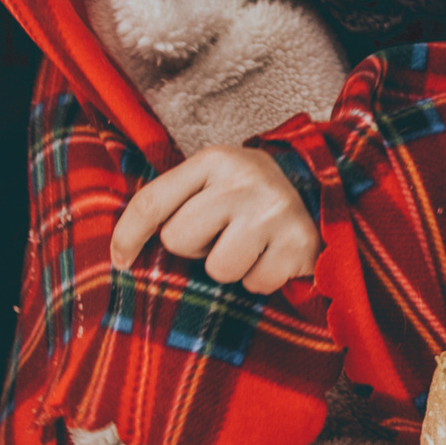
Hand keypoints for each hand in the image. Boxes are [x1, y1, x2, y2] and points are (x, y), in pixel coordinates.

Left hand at [109, 144, 317, 292]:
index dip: (128, 235)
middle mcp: (242, 181)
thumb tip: (123, 250)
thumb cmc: (251, 194)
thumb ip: (174, 202)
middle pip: (179, 239)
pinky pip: (255, 283)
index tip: (121, 260)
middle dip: (195, 247)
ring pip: (218, 268)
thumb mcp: (213, 182)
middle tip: (221, 235)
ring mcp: (273, 212)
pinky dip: (262, 278)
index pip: (152, 201)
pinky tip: (274, 254)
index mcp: (213, 161)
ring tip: (250, 245)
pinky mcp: (298, 243)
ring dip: (231, 266)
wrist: (323, 188)